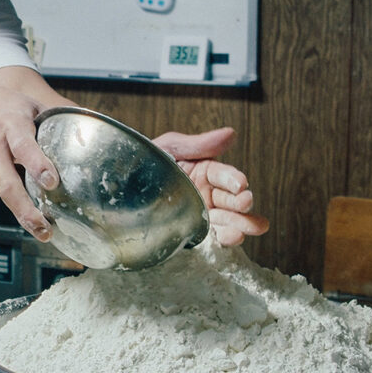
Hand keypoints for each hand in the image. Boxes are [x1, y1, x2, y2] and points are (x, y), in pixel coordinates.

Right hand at [0, 79, 56, 241]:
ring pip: (3, 192)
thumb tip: (87, 135)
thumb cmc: (7, 106)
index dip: (37, 165)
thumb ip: (56, 120)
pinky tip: (13, 173)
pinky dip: (12, 187)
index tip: (51, 183)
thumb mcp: (32, 106)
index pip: (24, 147)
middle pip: (8, 184)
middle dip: (26, 210)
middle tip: (44, 229)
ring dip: (23, 211)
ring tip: (41, 228)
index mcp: (12, 124)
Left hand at [153, 127, 268, 245]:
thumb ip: (199, 144)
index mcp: (204, 171)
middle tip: (246, 203)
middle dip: (242, 203)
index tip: (241, 184)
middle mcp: (206, 193)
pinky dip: (226, 238)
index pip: (224, 176)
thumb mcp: (169, 147)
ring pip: (227, 220)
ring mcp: (200, 214)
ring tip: (255, 226)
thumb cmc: (142, 160)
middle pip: (231, 200)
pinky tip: (234, 238)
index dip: (234, 180)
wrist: (115, 187)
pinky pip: (212, 237)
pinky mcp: (191, 232)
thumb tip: (231, 133)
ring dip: (242, 223)